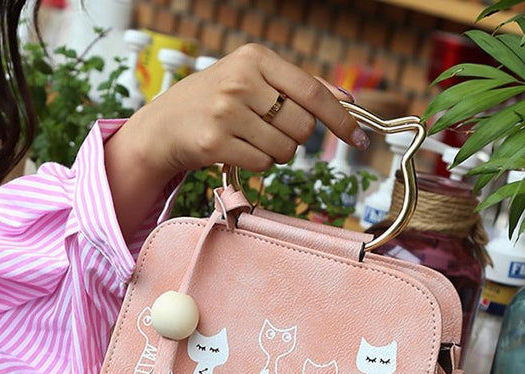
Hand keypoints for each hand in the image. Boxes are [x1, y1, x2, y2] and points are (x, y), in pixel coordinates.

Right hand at [124, 43, 368, 179]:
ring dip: (276, 152)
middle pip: (302, 126)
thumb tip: (348, 99)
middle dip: (295, 136)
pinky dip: (258, 163)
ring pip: (285, 149)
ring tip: (251, 139)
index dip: (340, 118)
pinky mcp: (215, 142)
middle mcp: (241, 81)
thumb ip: (300, 86)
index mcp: (256, 58)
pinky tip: (238, 150)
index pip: (312, 91)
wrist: (165, 124)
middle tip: (271, 130)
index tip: (359, 138)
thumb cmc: (217, 100)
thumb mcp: (255, 79)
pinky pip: (262, 164)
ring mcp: (226, 112)